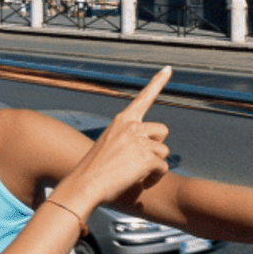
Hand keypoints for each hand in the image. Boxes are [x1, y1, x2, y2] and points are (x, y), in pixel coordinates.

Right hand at [54, 66, 172, 211]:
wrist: (84, 185)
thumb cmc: (95, 170)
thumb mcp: (108, 145)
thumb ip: (128, 140)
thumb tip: (149, 148)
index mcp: (122, 120)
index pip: (144, 97)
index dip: (158, 82)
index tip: (168, 68)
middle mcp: (132, 126)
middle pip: (162, 131)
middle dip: (156, 146)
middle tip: (140, 160)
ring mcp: (139, 141)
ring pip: (163, 151)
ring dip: (154, 165)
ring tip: (136, 174)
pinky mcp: (146, 157)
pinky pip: (162, 168)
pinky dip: (155, 178)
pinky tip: (142, 183)